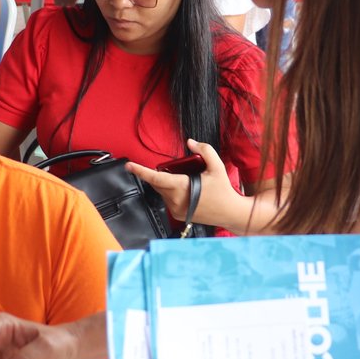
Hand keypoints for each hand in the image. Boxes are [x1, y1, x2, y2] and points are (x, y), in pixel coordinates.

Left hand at [127, 140, 247, 229]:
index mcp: (182, 187)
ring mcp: (176, 209)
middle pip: (158, 184)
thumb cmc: (223, 190)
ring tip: (186, 181)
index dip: (141, 171)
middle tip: (178, 170)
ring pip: (162, 192)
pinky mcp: (178, 215)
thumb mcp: (217, 166)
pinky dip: (171, 193)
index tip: (129, 165)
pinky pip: (168, 200)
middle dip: (161, 174)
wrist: (230, 212)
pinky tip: (186, 191)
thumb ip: (204, 150)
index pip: (156, 178)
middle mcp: (175, 200)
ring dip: (167, 184)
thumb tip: (190, 143)